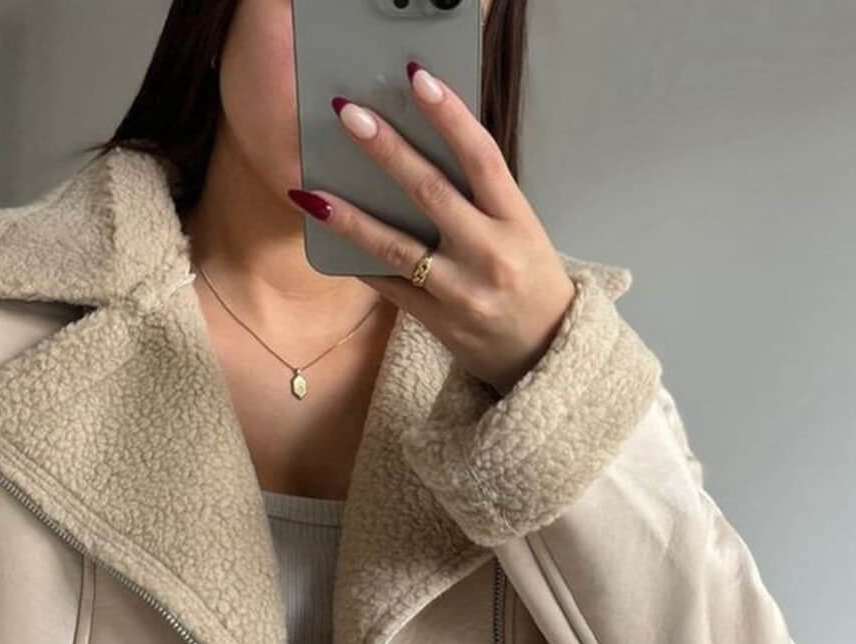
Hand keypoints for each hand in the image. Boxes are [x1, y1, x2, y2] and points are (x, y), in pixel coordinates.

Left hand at [287, 61, 577, 397]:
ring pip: (396, 247)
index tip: (419, 79)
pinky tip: (328, 239)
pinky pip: (388, 286)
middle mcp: (489, 254)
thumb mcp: (522, 231)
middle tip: (350, 115)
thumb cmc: (530, 279)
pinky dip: (357, 261)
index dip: (450, 117)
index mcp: (517, 222)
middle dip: (387, 151)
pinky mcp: (437, 321)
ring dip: (349, 217)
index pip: (483, 158)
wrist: (544, 353)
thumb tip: (425, 147)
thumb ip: (482, 195)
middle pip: (431, 193)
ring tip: (310, 191)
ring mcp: (461, 292)